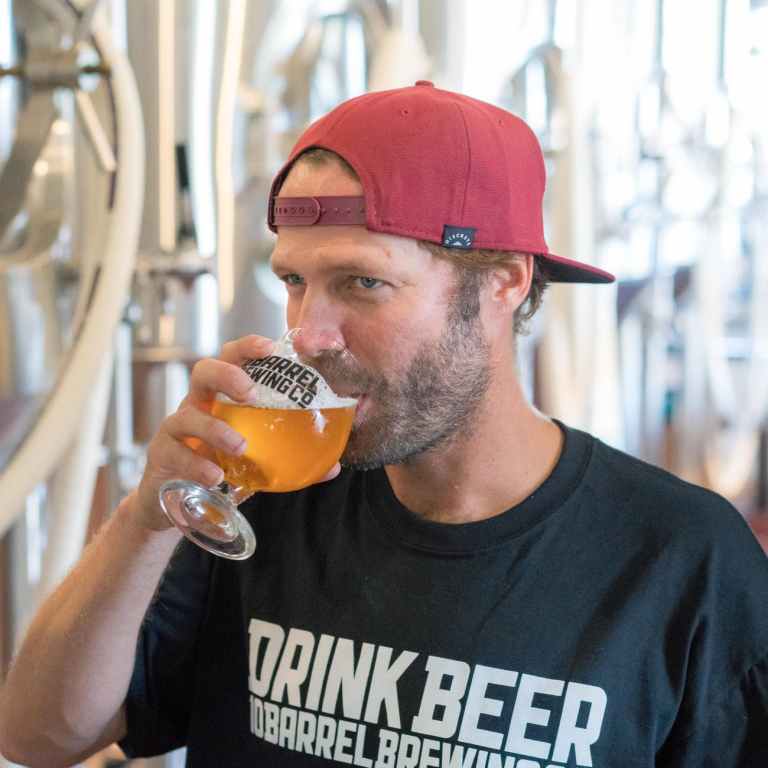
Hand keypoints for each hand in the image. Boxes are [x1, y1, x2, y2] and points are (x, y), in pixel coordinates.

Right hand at [132, 335, 340, 530]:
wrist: (173, 504)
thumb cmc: (219, 468)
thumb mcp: (256, 460)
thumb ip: (291, 459)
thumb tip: (332, 467)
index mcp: (221, 398)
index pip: (232, 359)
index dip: (248, 347)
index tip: (272, 348)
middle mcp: (195, 406)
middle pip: (202, 372)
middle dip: (226, 374)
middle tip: (251, 392)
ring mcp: (175, 430)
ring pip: (186, 415)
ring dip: (214, 428)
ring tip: (240, 446)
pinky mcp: (160, 456)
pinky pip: (174, 452)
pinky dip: (195, 463)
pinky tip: (214, 475)